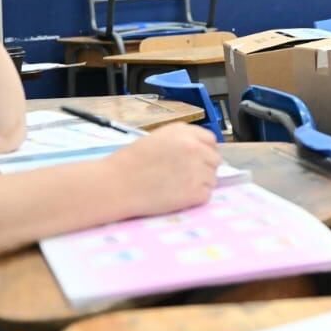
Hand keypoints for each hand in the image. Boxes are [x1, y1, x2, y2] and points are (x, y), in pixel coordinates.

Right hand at [105, 124, 221, 217]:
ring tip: (176, 187)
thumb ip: (181, 141)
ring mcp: (198, 170)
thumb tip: (199, 152)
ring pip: (212, 179)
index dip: (204, 151)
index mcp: (184, 132)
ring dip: (200, 184)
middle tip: (185, 177)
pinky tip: (177, 197)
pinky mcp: (196, 192)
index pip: (210, 140)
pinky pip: (206, 195)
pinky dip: (195, 198)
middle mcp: (195, 148)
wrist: (116, 185)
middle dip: (204, 168)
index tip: (196, 160)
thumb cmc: (129, 163)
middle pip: (215, 160)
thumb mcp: (157, 139)